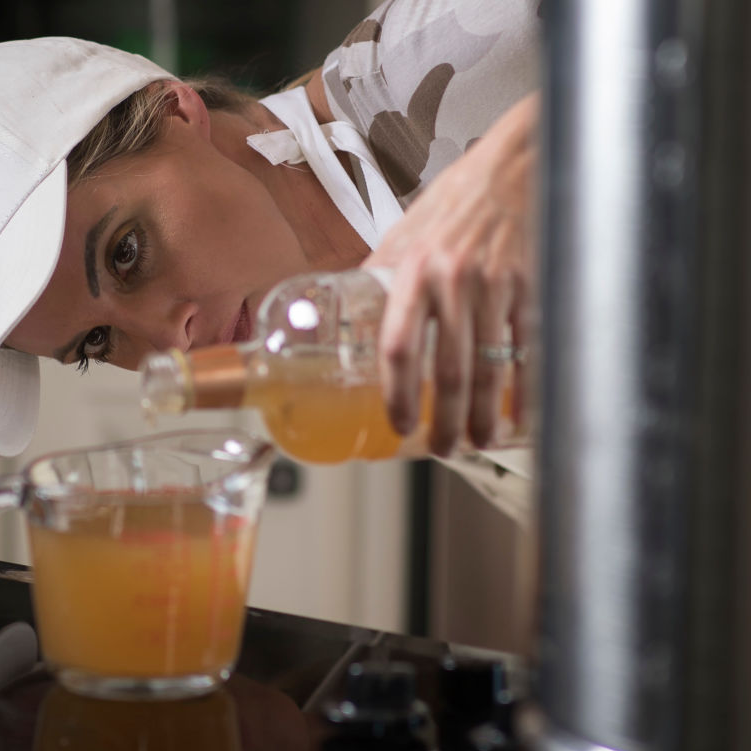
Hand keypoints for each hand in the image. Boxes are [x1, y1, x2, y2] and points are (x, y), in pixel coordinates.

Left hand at [363, 92, 538, 454]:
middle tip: (439, 447)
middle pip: (449, 371)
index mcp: (415, 269)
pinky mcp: (535, 287)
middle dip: (444, 421)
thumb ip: (382, 276)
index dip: (396, 394)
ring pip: (492, 368)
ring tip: (476, 439)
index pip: (399, 346)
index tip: (398, 423)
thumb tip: (353, 315)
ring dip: (484, 415)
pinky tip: (520, 412)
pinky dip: (527, 388)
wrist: (516, 164)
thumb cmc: (457, 199)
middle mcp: (455, 280)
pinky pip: (530, 350)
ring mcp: (499, 286)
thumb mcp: (404, 232)